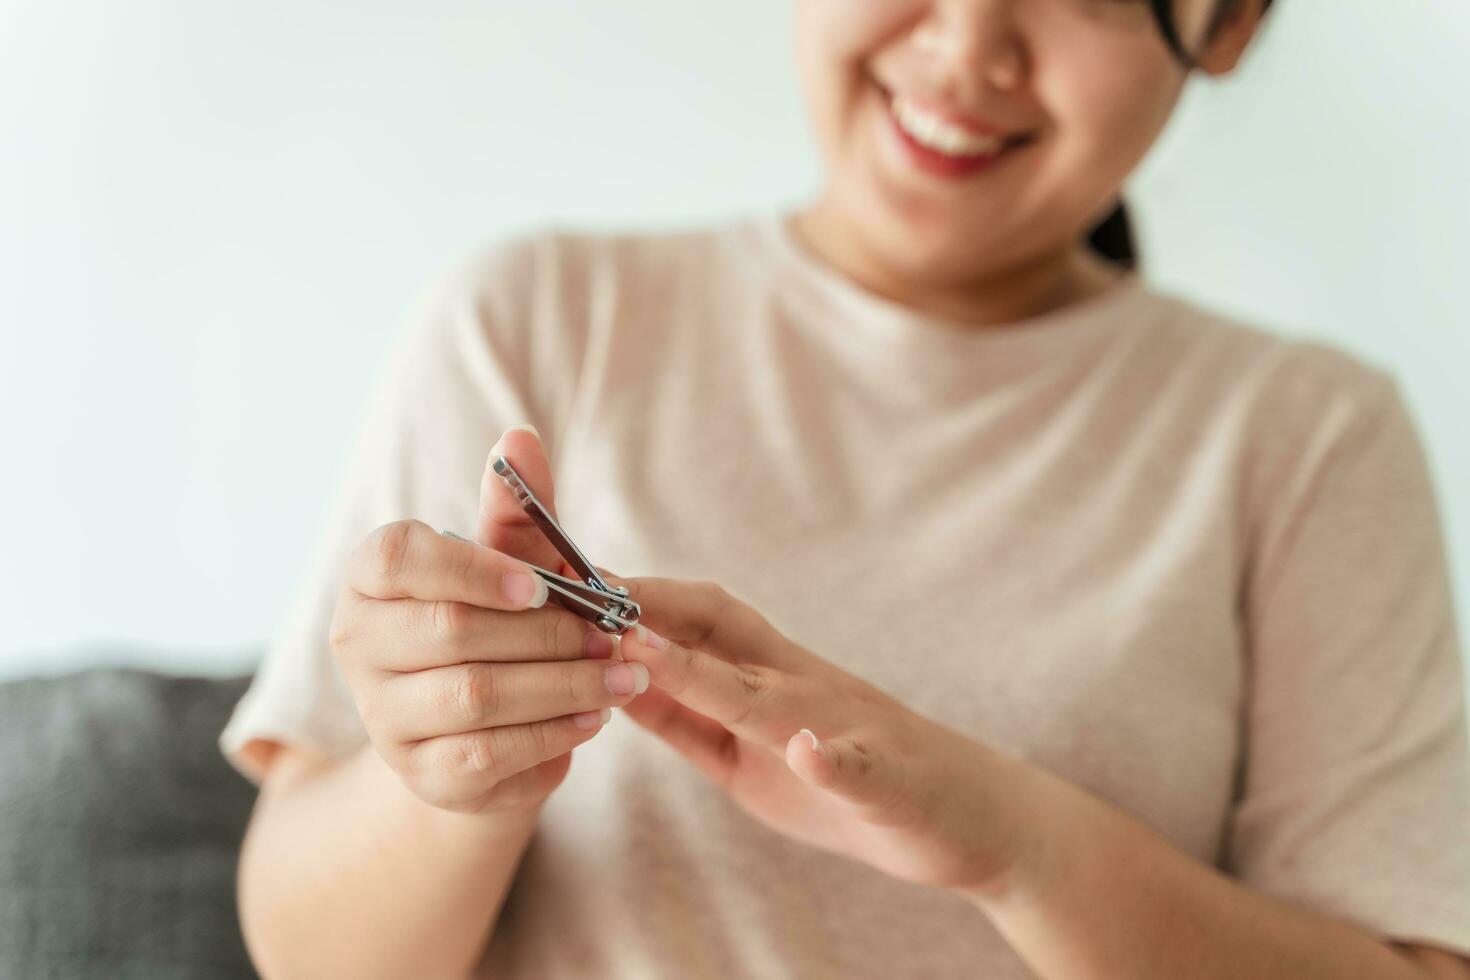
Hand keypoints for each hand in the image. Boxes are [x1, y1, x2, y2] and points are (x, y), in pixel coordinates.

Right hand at [327, 427, 648, 816]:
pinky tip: (597, 716)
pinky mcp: (422, 777)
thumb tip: (521, 436)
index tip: (539, 583)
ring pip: (477, 697)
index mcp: (368, 580)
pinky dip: (555, 732)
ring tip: (624, 673)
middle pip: (452, 632)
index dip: (470, 567)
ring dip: (566, 683)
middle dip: (548, 633)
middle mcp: (358, 647)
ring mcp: (383, 720)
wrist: (485, 731)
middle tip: (616, 633)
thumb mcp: (512, 562)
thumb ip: (516, 507)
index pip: (397, 558)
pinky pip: (491, 753)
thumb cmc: (500, 622)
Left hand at [610, 577, 1048, 896]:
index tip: (559, 579)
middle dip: (650, 608)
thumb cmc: (855, 776)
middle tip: (583, 590)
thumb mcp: (752, 749)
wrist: (968, 813)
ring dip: (706, 672)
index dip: (626, 601)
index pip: (688, 623)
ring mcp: (845, 728)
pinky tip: (812, 752)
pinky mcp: (887, 780)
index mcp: (765, 682)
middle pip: (720, 629)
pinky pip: (858, 767)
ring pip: (771, 694)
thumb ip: (690, 717)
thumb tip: (618, 680)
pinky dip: (833, 760)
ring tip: (646, 650)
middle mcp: (799, 687)